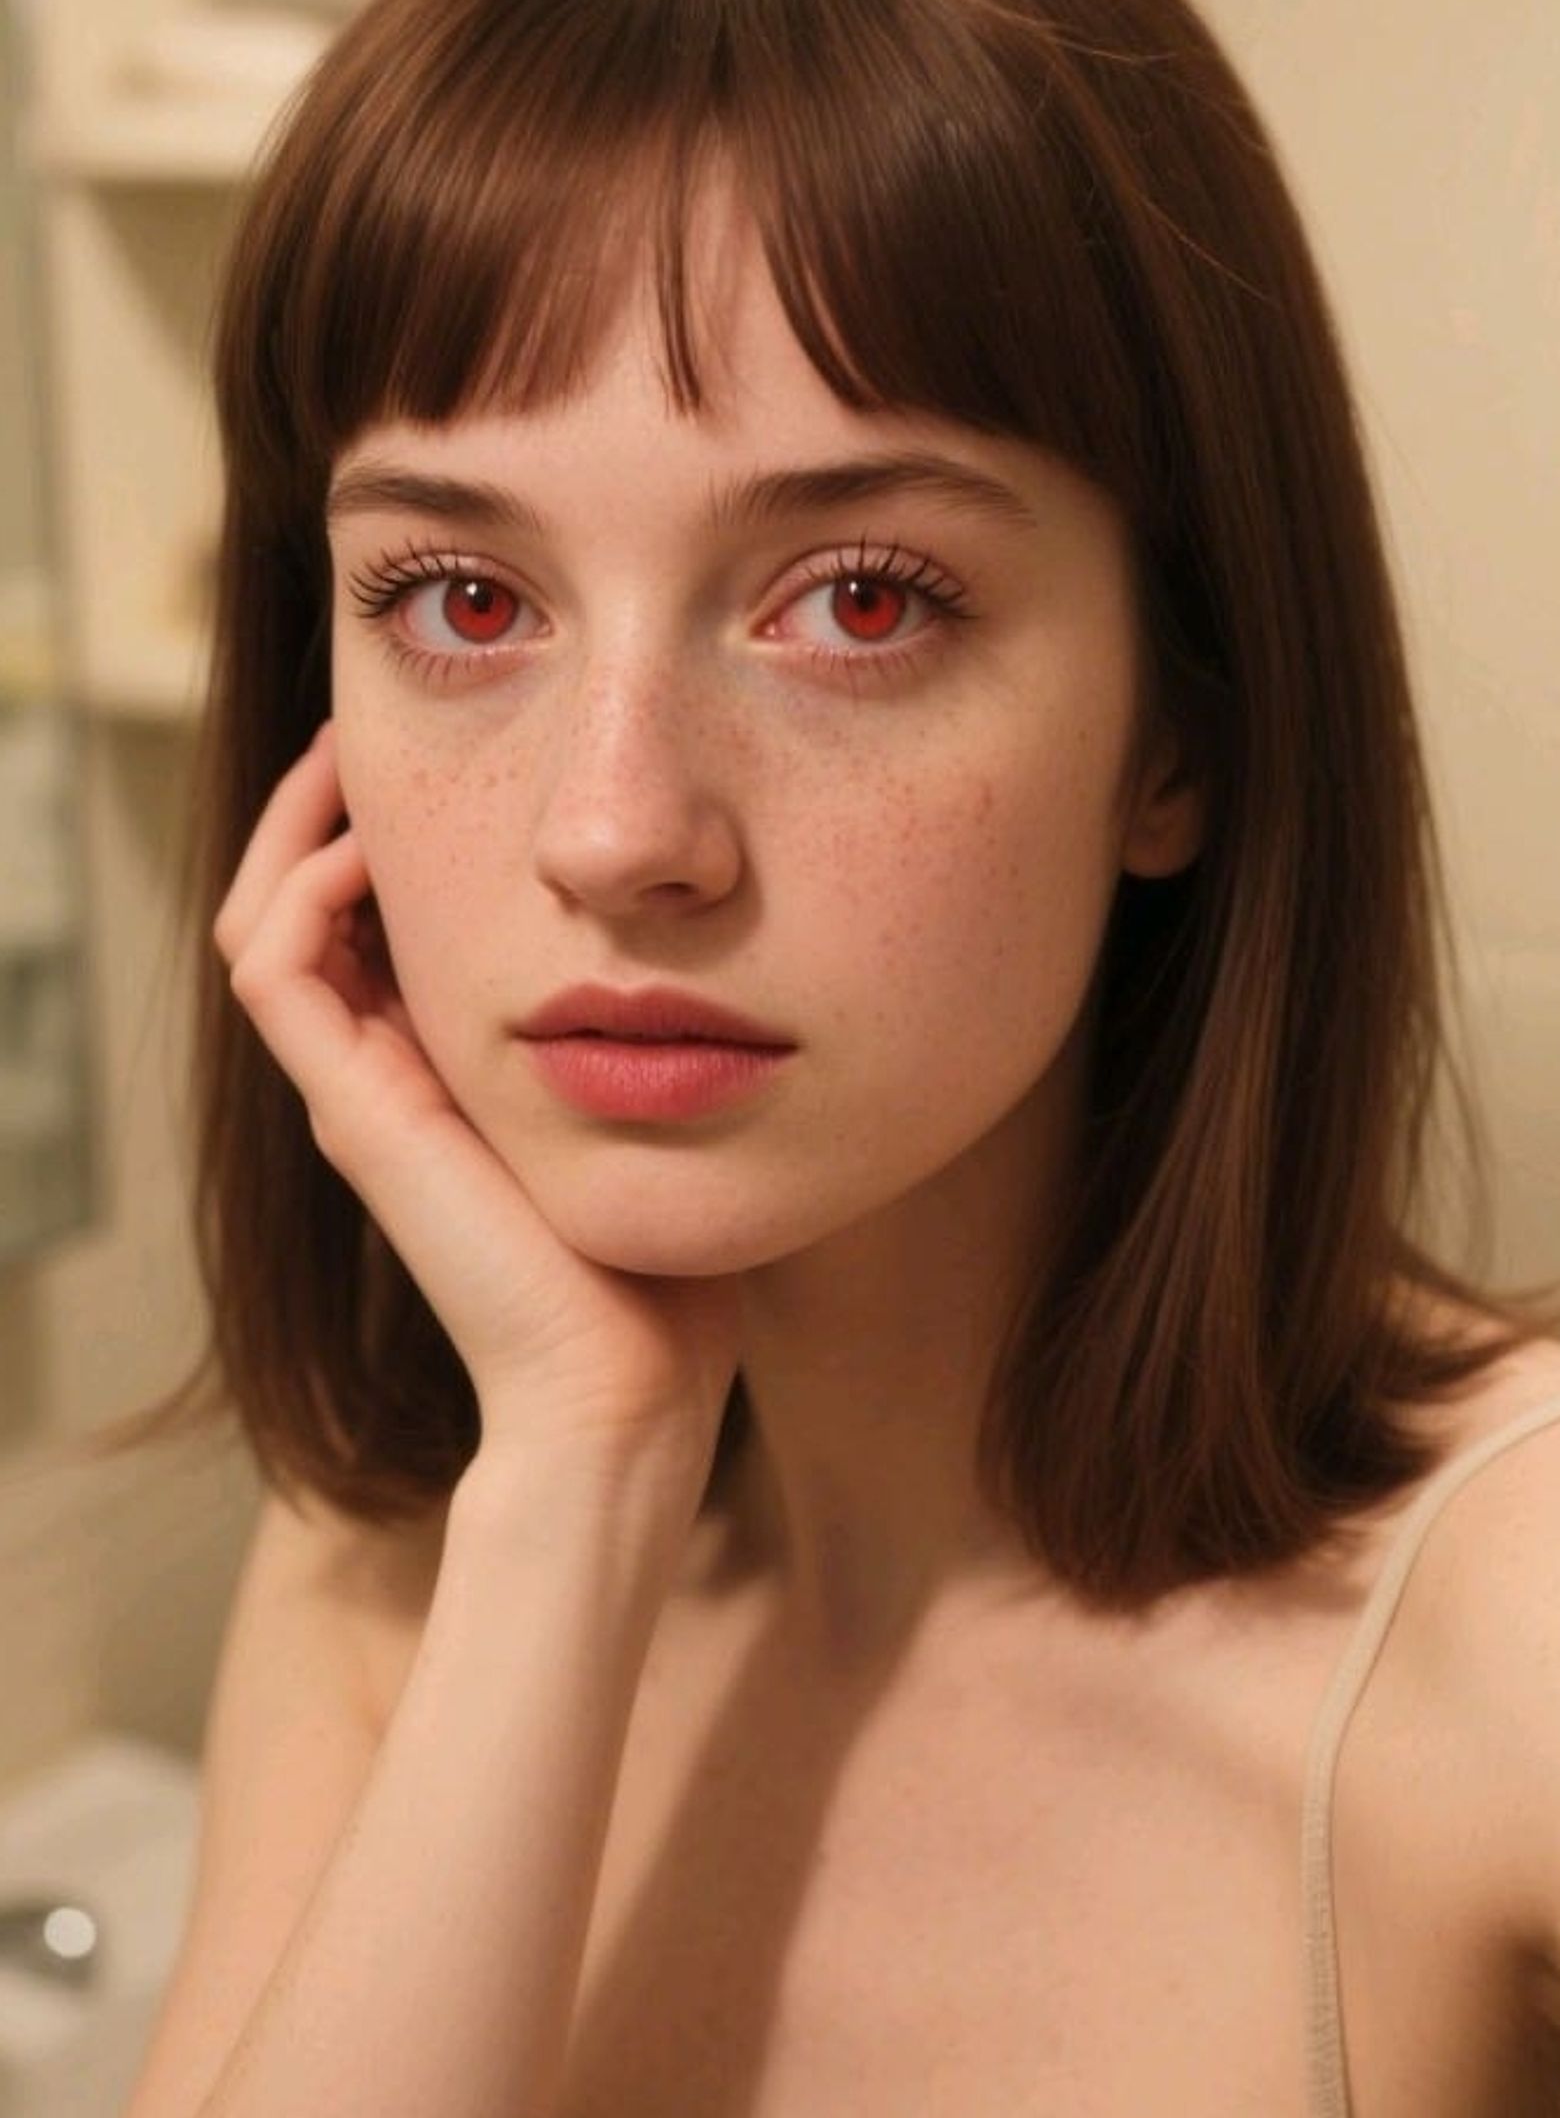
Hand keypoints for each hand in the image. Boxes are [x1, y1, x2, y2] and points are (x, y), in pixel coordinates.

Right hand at [214, 726, 744, 1475]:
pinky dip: (306, 887)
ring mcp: (360, 1095)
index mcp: (450, 1074)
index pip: (382, 921)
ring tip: (356, 755)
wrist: (626, 1391)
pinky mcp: (354, 1113)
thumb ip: (666, 1040)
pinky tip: (378, 847)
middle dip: (335, 803)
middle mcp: (388, 1077)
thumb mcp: (666, 1117)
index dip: (399, 829)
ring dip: (302, 825)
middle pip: (308, 903)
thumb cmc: (667, 1276)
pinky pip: (277, 967)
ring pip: (267, 920)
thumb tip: (735, 951)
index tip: (465, 753)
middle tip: (384, 726)